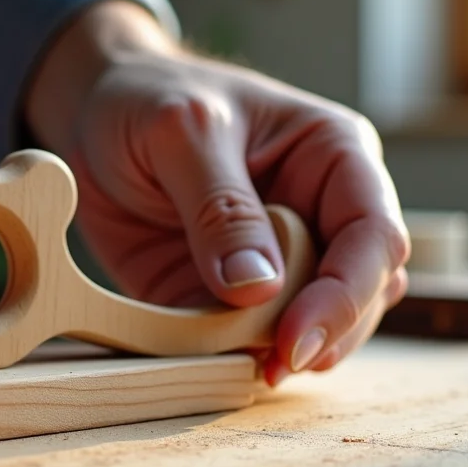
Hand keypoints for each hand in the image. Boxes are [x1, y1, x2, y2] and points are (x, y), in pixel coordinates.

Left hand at [25, 0, 408, 384]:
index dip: (345, 294)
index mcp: (334, 155)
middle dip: (324, 335)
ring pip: (320, 326)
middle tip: (272, 366)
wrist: (93, 112)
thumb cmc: (149, 98)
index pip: (374, 234)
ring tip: (247, 368)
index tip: (296, 339)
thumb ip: (220, 209)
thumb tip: (259, 288)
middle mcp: (323, 211)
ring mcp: (284, 258)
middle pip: (361, 293)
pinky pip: (255, 341)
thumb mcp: (181, 134)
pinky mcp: (237, 295)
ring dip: (288, 354)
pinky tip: (219, 364)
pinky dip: (242, 359)